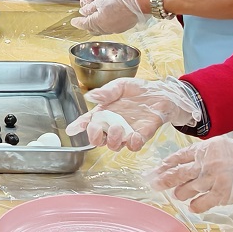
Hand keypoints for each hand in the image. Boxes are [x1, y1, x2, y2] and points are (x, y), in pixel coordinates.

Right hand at [65, 77, 200, 151]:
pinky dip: (132, 144)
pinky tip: (133, 135)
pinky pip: (133, 146)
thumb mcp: (120, 85)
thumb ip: (107, 92)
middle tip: (97, 129)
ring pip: (114, 145)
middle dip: (94, 137)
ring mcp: (126, 132)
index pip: (88, 122)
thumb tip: (90, 96)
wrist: (161, 93)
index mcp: (104, 112)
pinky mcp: (141, 135)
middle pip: (98, 139)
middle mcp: (112, 125)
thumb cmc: (138, 89)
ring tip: (117, 127)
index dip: (78, 126)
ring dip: (112, 140)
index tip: (71, 130)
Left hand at [72, 0, 150, 34]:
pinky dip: (104, 25)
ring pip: (101, 30)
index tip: (73, 21)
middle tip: (82, 20)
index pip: (84, 24)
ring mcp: (115, 29)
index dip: (78, 22)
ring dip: (96, 25)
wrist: (140, 1)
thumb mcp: (102, 0)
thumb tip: (83, 12)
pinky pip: (110, 28)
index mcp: (98, 21)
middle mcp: (106, 28)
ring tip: (93, 18)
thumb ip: (91, 8)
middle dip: (86, 25)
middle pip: (92, 29)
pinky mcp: (123, 27)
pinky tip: (105, 19)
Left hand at [148, 137, 232, 212]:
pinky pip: (201, 203)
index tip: (156, 170)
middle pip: (178, 174)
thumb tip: (179, 161)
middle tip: (154, 185)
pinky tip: (191, 206)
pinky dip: (194, 206)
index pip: (178, 157)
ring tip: (178, 194)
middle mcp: (206, 164)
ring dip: (179, 193)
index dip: (165, 165)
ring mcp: (213, 180)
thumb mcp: (217, 145)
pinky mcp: (222, 195)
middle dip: (163, 180)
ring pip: (187, 190)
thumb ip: (199, 152)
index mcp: (204, 150)